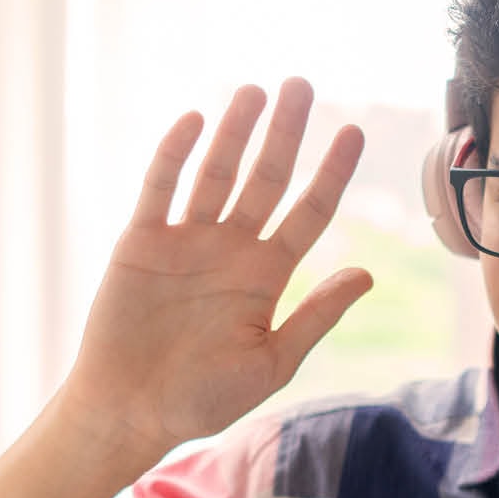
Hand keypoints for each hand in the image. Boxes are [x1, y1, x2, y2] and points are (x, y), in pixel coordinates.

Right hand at [59, 78, 372, 456]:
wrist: (131, 413)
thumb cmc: (203, 398)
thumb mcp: (272, 362)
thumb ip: (316, 316)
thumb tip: (367, 275)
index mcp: (266, 275)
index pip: (308, 212)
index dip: (330, 173)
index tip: (354, 131)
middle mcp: (230, 249)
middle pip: (265, 179)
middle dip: (284, 133)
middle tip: (301, 85)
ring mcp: (185, 242)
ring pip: (216, 174)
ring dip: (234, 133)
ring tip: (254, 91)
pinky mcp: (140, 243)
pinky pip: (160, 190)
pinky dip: (174, 156)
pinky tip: (194, 122)